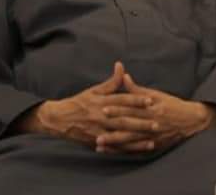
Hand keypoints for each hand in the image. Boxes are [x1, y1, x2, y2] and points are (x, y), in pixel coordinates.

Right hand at [17, 62, 157, 149]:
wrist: (59, 119)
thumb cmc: (79, 103)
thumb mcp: (94, 90)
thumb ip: (111, 82)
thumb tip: (121, 65)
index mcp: (101, 102)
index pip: (121, 100)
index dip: (136, 100)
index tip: (150, 100)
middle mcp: (100, 116)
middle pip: (123, 119)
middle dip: (141, 121)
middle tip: (157, 122)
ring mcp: (98, 131)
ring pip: (120, 135)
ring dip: (137, 138)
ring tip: (152, 139)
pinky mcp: (97, 142)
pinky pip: (115, 147)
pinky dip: (127, 149)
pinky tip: (139, 149)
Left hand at [94, 73, 215, 153]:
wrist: (191, 120)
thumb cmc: (172, 105)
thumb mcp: (156, 94)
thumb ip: (138, 89)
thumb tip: (124, 76)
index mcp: (152, 108)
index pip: (131, 108)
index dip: (117, 108)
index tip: (102, 108)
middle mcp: (152, 123)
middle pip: (129, 126)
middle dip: (112, 129)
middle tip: (97, 130)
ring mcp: (153, 136)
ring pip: (131, 141)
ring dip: (115, 143)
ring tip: (100, 144)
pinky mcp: (153, 146)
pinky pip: (135, 150)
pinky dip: (123, 151)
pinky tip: (112, 152)